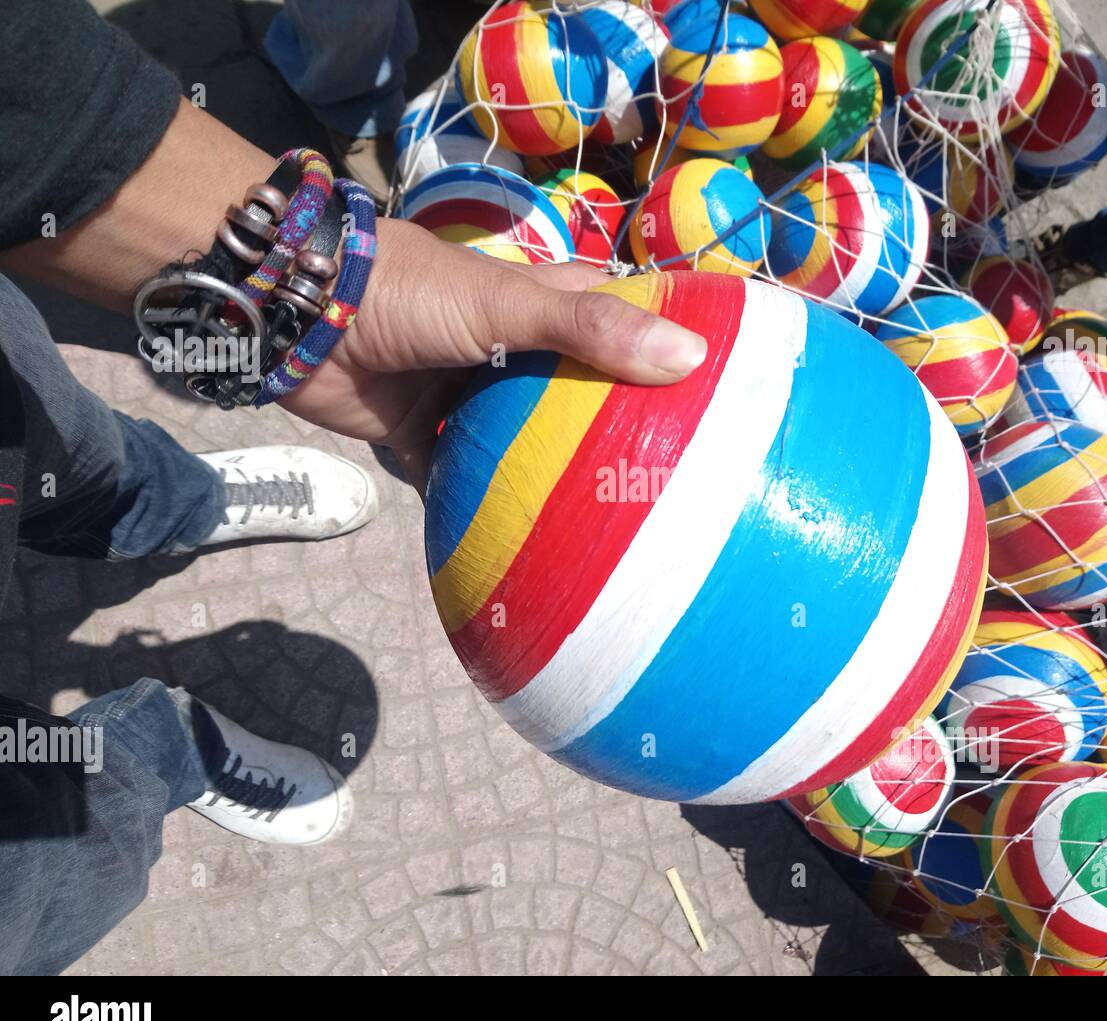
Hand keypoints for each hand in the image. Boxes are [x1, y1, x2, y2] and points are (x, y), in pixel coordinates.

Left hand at [277, 218, 707, 491]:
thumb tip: (688, 358)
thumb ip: (588, 329)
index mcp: (538, 309)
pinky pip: (466, 483)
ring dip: (557, 478)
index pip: (618, 320)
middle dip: (618, 429)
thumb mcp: (507, 305)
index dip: (666, 342)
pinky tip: (531, 554)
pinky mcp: (426, 438)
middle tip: (677, 480)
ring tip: (618, 527)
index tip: (721, 386)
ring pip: (525, 444)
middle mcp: (511, 354)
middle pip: (578, 393)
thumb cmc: (410, 293)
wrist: (299, 315)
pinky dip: (489, 513)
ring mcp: (469, 397)